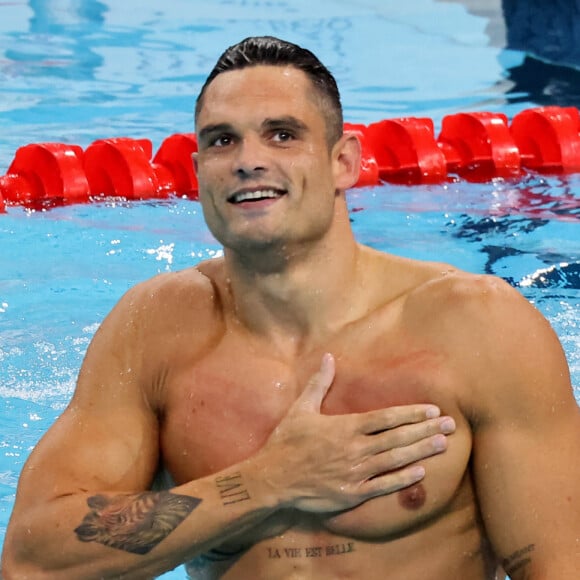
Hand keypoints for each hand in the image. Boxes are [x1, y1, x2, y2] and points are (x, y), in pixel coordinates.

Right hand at [256, 353, 454, 512]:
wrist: (273, 478)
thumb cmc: (287, 441)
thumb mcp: (301, 408)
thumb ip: (319, 383)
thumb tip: (327, 356)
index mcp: (345, 427)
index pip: (386, 417)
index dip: (412, 413)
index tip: (432, 410)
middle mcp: (356, 449)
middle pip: (398, 437)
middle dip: (426, 430)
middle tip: (451, 425)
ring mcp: (356, 473)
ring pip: (395, 460)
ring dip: (421, 451)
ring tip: (443, 444)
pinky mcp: (352, 494)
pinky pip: (383, 486)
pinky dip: (403, 480)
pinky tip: (421, 473)